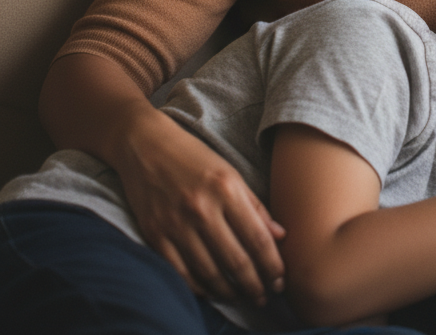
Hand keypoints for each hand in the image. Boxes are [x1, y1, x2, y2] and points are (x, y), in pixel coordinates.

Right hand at [118, 106, 285, 303]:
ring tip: (243, 297)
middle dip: (255, 285)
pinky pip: (180, 273)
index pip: (258, 238)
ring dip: (230, 292)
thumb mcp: (231, 173)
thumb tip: (280, 236)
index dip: (273, 265)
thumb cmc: (195, 158)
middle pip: (236, 261)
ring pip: (209, 273)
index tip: (281, 280)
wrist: (146, 146)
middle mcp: (202, 209)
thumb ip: (255, 206)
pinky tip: (212, 292)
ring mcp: (176, 225)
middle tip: (266, 296)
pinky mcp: (155, 236)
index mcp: (227, 189)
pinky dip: (199, 288)